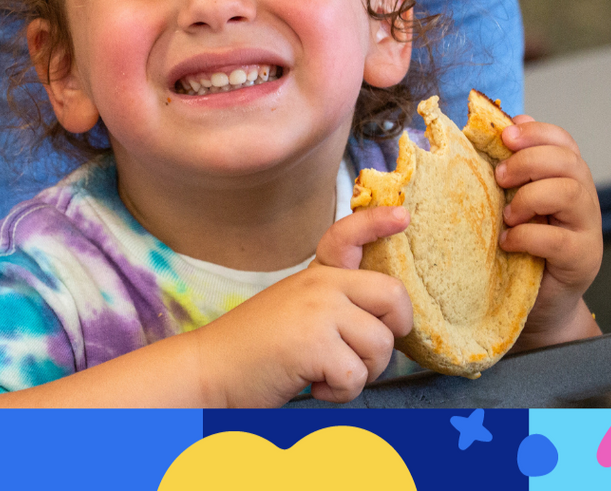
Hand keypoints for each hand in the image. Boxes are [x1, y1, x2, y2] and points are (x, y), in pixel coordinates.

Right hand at [193, 209, 413, 406]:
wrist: (208, 370)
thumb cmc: (254, 350)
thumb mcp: (295, 310)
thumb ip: (333, 303)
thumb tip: (384, 321)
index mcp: (316, 276)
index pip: (349, 236)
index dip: (378, 223)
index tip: (402, 216)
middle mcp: (320, 285)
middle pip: (393, 296)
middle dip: (394, 332)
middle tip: (368, 352)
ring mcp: (318, 311)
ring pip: (381, 345)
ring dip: (362, 373)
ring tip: (328, 374)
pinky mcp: (314, 343)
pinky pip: (357, 376)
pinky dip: (340, 393)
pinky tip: (314, 385)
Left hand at [495, 115, 602, 348]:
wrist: (540, 302)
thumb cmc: (523, 248)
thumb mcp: (513, 203)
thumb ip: (513, 170)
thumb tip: (503, 125)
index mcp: (566, 178)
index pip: (563, 142)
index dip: (537, 132)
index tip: (506, 136)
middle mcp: (583, 199)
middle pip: (568, 162)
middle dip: (530, 161)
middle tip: (501, 177)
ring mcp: (586, 229)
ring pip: (570, 192)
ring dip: (531, 197)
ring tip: (508, 215)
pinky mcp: (581, 259)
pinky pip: (558, 239)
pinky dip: (528, 236)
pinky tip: (509, 242)